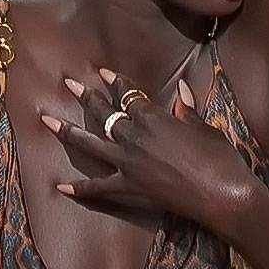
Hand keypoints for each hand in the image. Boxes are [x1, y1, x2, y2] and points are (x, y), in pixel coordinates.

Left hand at [40, 68, 258, 234]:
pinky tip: (61, 187)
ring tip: (47, 120)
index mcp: (154, 118)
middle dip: (86, 96)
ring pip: (91, 144)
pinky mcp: (130, 188)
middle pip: (105, 114)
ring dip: (68, 131)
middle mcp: (135, 137)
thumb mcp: (204, 128)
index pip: (129, 95)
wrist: (222, 195)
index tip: (104, 74)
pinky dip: (80, 188)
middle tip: (69, 84)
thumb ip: (187, 110)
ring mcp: (128, 164)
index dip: (116, 83)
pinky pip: (99, 187)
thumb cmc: (219, 158)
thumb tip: (183, 90)